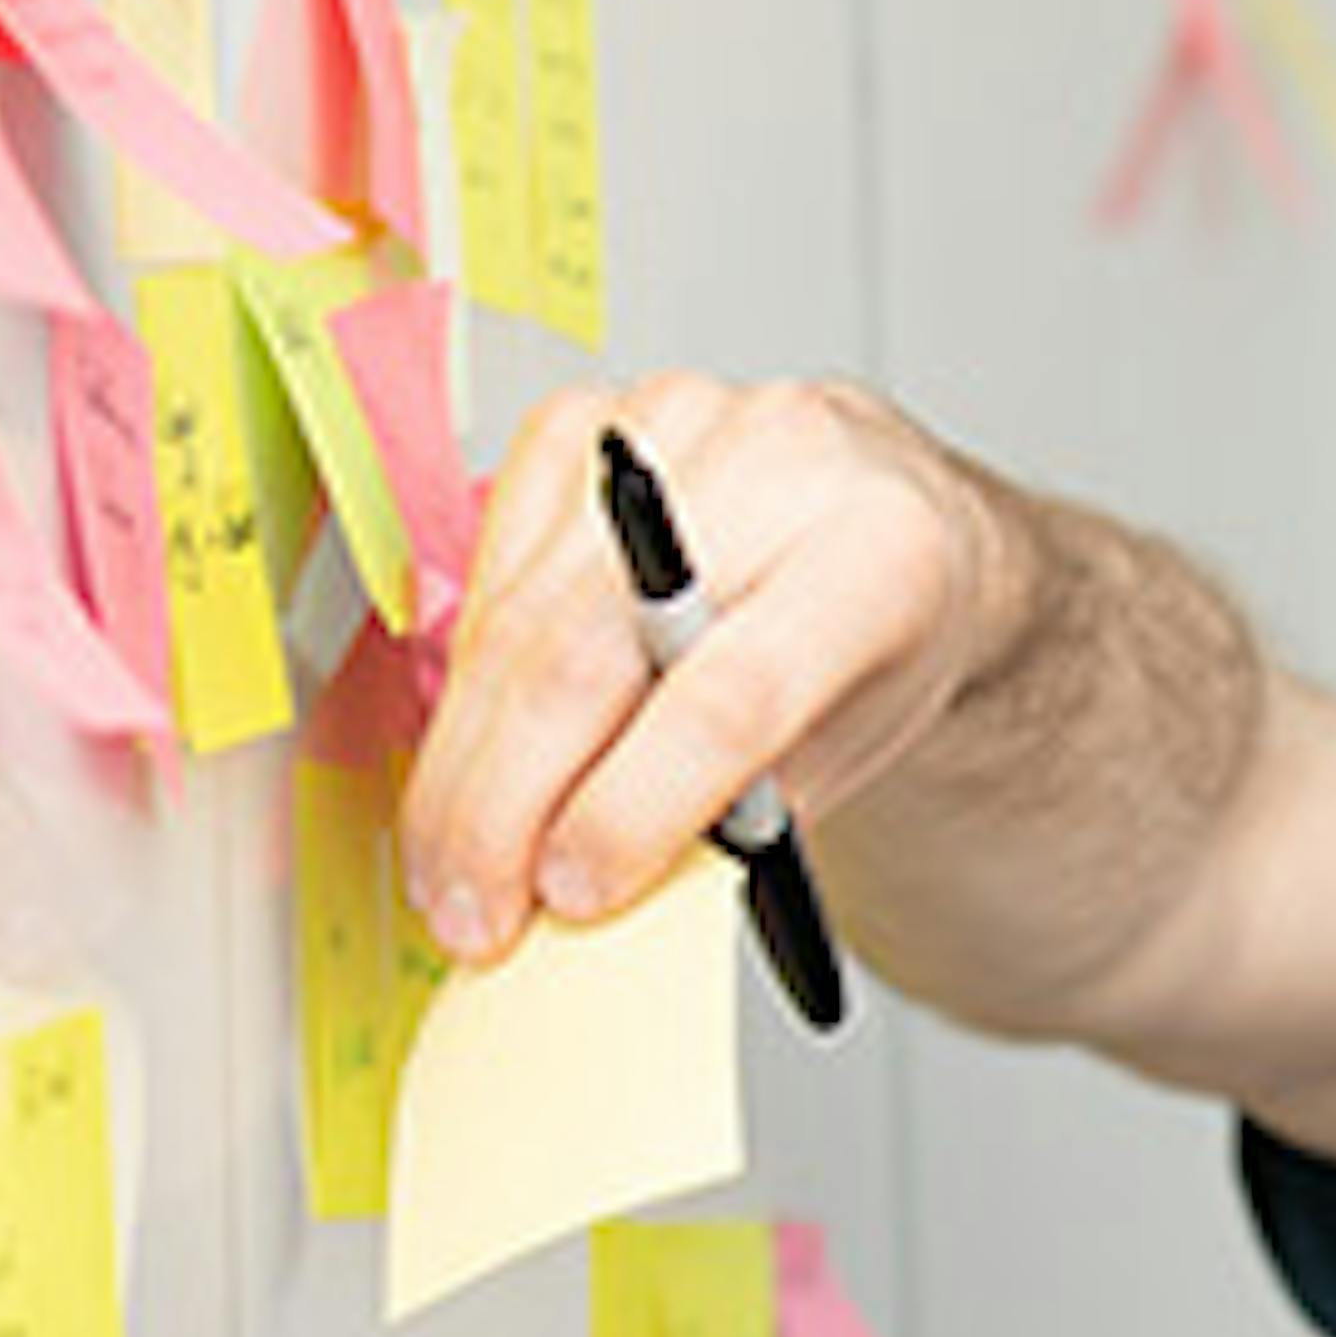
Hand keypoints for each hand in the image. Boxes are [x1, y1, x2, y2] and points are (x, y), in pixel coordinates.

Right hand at [401, 372, 1016, 967]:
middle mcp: (774, 463)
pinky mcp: (585, 423)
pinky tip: (461, 763)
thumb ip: (737, 814)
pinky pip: (489, 568)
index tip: (569, 892)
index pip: (728, 695)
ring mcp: (670, 426)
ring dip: (463, 764)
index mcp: (876, 552)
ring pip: (519, 618)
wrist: (887, 525)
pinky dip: (464, 685)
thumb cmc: (873, 645)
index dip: (631, 806)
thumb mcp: (848, 751)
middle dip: (507, 806)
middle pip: (589, 652)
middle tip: (474, 914)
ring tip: (448, 871)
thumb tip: (582, 886)